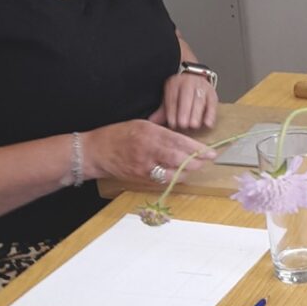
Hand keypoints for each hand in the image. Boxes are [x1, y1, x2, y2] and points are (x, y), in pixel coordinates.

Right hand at [83, 119, 215, 182]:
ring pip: (172, 173)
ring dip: (187, 172)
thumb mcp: (142, 125)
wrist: (95, 152)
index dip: (197, 149)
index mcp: (150, 133)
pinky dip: (174, 178)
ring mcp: (144, 166)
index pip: (179, 142)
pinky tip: (180, 175)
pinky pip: (161, 180)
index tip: (210, 152)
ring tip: (196, 168)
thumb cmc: (119, 134)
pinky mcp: (140, 178)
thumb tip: (183, 139)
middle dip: (196, 162)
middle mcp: (148, 150)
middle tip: (208, 161)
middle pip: (179, 159)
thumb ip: (162, 132)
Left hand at [150, 73, 217, 130]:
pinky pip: (212, 103)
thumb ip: (162, 111)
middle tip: (183, 124)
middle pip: (187, 97)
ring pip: (200, 100)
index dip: (172, 111)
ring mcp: (202, 87)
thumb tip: (151, 123)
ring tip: (194, 125)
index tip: (172, 123)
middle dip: (185, 111)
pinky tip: (207, 124)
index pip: (173, 98)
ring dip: (197, 113)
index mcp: (175, 83)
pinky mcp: (212, 93)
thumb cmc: (179, 91)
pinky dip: (211, 114)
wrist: (194, 76)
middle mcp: (189, 83)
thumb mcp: (168, 97)